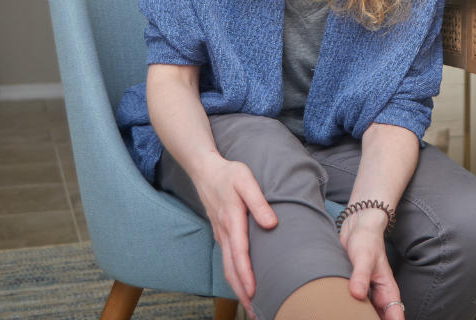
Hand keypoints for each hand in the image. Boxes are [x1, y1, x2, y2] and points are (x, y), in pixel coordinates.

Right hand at [192, 152, 277, 318]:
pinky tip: (241, 285)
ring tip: (250, 306)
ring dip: (236, 288)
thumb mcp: (246, 180)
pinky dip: (233, 276)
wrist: (205, 169)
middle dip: (241, 292)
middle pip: (231, 268)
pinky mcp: (220, 234)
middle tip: (254, 311)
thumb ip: (258, 201)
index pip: (239, 253)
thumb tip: (271, 223)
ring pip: (226, 267)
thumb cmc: (229, 173)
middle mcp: (223, 231)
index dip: (246, 274)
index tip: (253, 292)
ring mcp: (220, 234)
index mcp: (231, 219)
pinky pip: (225, 260)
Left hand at [338, 209, 403, 319]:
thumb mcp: (364, 257)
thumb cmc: (366, 240)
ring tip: (349, 319)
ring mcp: (367, 293)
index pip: (395, 315)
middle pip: (380, 318)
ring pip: (367, 314)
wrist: (356, 227)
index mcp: (387, 289)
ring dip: (362, 318)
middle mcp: (378, 294)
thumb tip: (357, 294)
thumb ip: (361, 276)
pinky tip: (341, 314)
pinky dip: (351, 312)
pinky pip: (355, 306)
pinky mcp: (355, 289)